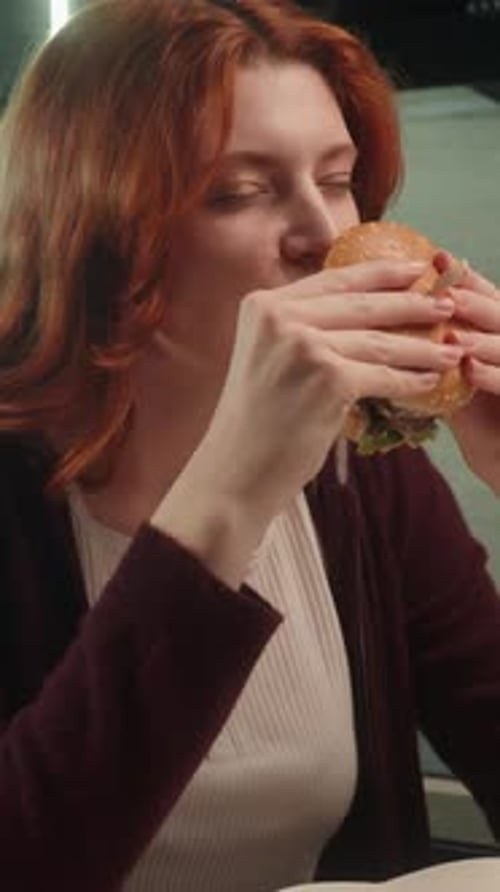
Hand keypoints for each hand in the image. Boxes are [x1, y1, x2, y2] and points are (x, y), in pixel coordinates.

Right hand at [195, 259, 460, 519]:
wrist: (236, 469)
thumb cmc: (256, 421)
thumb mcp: (268, 356)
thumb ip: (302, 327)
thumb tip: (369, 310)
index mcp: (263, 305)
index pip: (333, 278)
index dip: (380, 273)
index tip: (414, 270)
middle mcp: (280, 318)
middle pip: (362, 304)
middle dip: (411, 305)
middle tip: (446, 306)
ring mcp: (303, 346)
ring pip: (379, 341)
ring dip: (421, 347)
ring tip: (448, 350)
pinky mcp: (328, 379)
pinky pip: (383, 375)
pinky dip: (410, 380)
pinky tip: (429, 381)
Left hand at [445, 263, 499, 493]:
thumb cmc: (483, 421)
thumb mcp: (456, 379)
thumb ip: (434, 350)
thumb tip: (385, 322)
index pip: (486, 296)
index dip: (464, 277)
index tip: (436, 259)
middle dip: (473, 301)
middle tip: (443, 292)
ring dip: (482, 338)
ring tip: (453, 333)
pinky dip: (493, 374)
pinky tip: (469, 370)